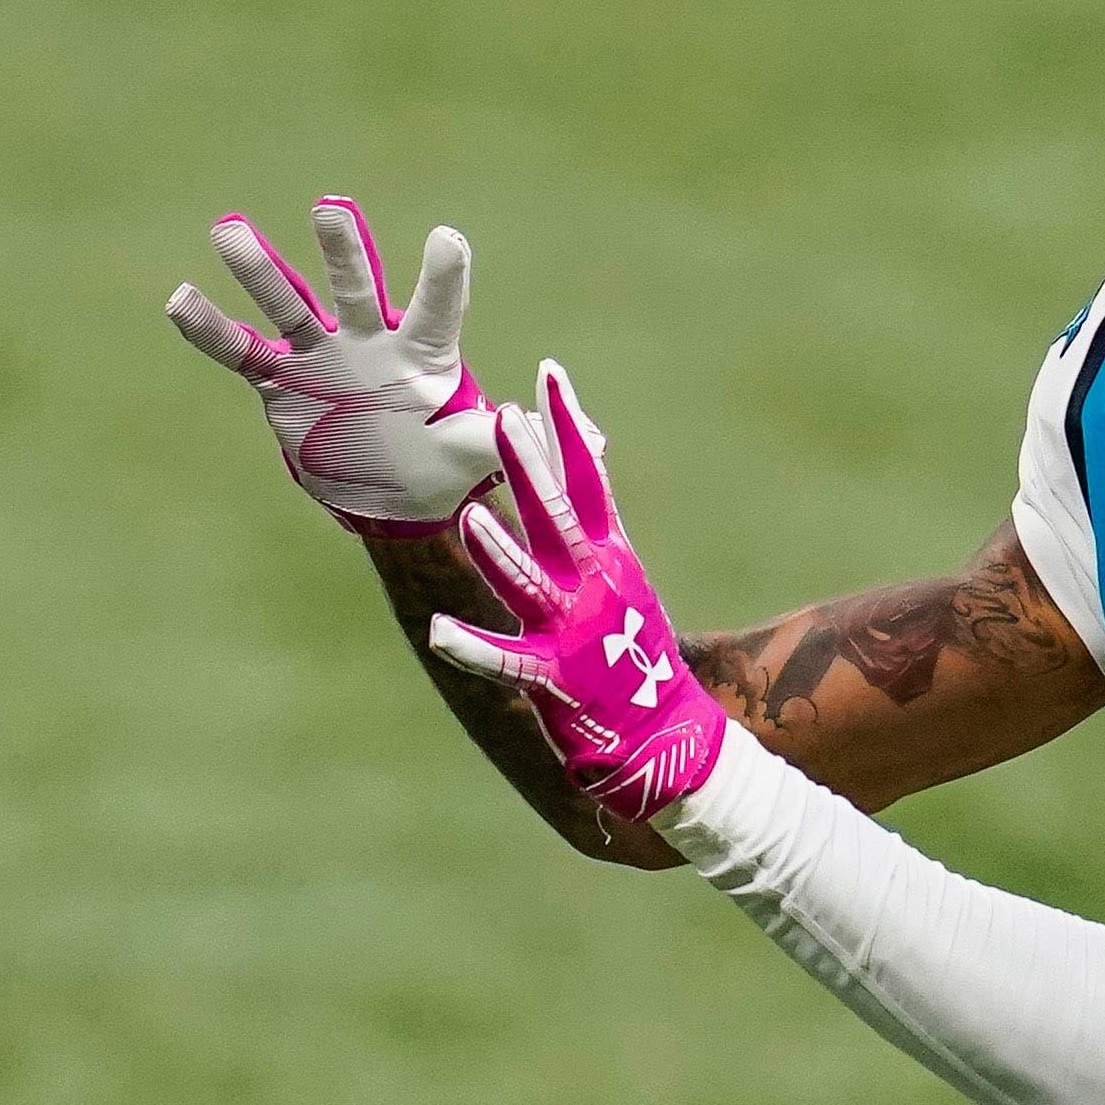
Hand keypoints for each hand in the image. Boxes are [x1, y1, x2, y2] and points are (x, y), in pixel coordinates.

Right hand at [164, 197, 500, 535]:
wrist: (388, 491)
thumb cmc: (439, 463)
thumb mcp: (473, 455)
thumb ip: (500, 440)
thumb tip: (549, 431)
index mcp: (423, 354)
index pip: (436, 309)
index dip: (442, 276)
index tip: (447, 239)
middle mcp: (369, 341)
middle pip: (356, 289)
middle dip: (344, 252)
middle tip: (331, 208)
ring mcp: (321, 357)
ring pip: (289, 305)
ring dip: (260, 270)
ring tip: (229, 227)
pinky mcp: (284, 381)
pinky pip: (242, 351)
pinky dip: (211, 329)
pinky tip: (180, 299)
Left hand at [423, 362, 727, 821]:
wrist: (666, 730)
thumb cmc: (634, 652)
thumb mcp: (621, 578)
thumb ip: (593, 525)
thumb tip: (586, 456)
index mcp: (610, 556)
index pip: (588, 478)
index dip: (566, 426)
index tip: (548, 374)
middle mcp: (593, 584)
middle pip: (558, 517)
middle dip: (530, 467)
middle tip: (502, 417)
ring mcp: (574, 631)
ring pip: (530, 583)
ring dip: (500, 552)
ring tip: (470, 519)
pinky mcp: (555, 678)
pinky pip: (507, 661)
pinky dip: (474, 647)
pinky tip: (439, 631)